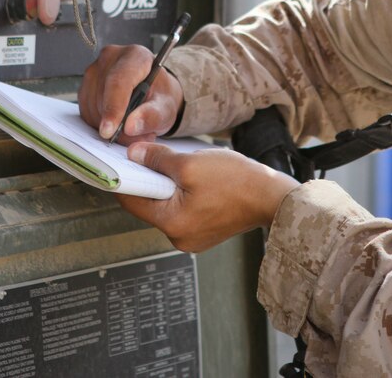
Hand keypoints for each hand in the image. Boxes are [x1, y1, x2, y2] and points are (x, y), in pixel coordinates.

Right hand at [79, 44, 183, 144]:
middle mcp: (111, 57)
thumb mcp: (166, 109)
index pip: (119, 81)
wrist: (152, 94)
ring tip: (132, 129)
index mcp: (136, 56)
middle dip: (115, 124)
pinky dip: (99, 125)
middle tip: (136, 136)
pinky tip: (117, 125)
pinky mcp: (85, 85)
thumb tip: (130, 126)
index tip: (110, 132)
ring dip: (108, 126)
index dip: (113, 107)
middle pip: (103, 96)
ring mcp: (94, 69)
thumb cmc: (159, 97)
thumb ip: (152, 116)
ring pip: (92, 106)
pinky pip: (86, 111)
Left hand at [116, 142, 299, 251]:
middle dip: (151, 179)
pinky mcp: (205, 231)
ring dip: (169, 184)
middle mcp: (179, 238)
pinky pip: (183, 209)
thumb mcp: (189, 163)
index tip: (119, 161)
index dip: (124, 177)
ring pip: (167, 205)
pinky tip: (196, 179)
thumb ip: (157, 159)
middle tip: (155, 156)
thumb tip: (134, 154)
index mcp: (172, 224)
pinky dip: (184, 193)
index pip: (132, 201)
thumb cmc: (237, 182)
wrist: (273, 197)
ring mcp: (193, 237)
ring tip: (184, 167)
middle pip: (149, 203)